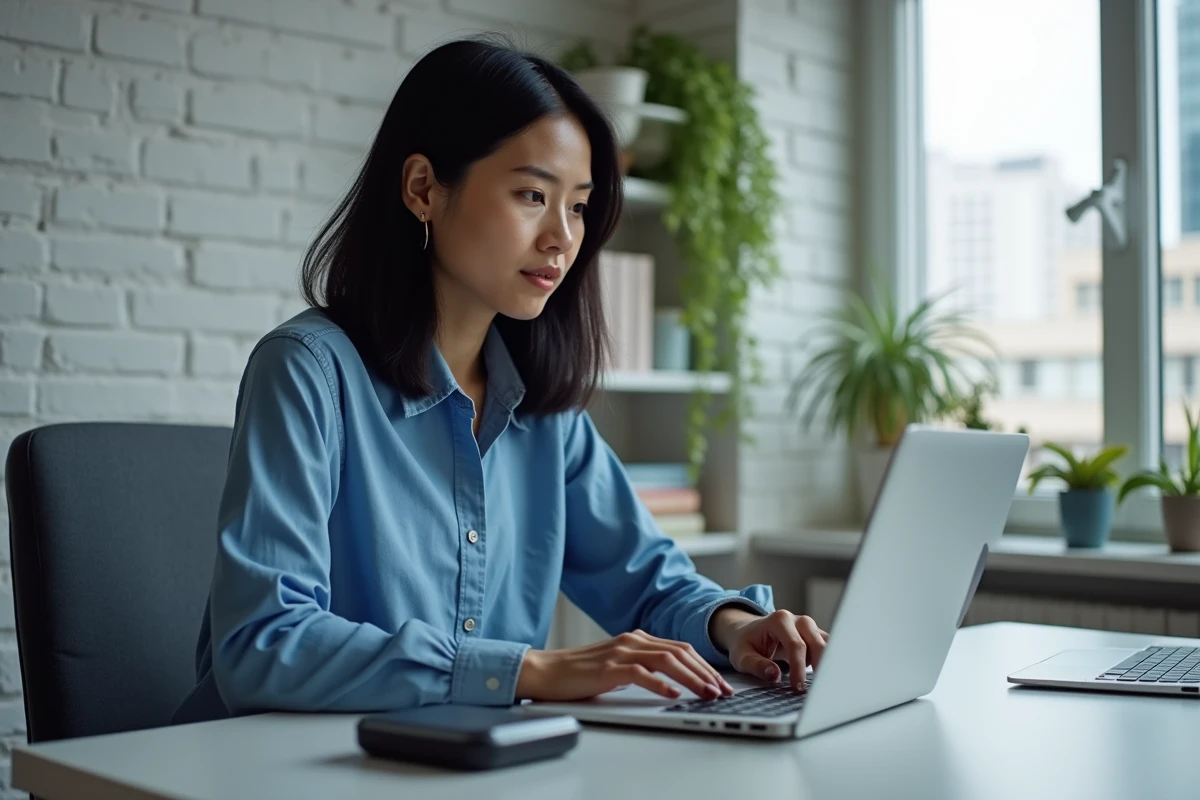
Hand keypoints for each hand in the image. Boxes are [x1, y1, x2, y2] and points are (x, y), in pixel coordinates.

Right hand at [515, 630, 735, 701]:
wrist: (545, 671)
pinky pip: (641, 673)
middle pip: (680, 652)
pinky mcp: (609, 667)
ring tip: (707, 693)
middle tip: (723, 690)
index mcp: (636, 638)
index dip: (704, 665)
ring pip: (667, 660)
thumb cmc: (579, 673)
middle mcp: (632, 640)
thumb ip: (641, 667)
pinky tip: (674, 695)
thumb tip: (670, 683)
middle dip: (706, 672)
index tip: (720, 682)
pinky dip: (661, 685)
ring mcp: (621, 652)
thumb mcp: (617, 667)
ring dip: (692, 678)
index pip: (680, 648)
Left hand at [710, 608, 828, 691]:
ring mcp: (809, 627)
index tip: (797, 687)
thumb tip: (774, 675)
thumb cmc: (745, 644)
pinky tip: (824, 680)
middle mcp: (798, 620)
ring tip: (824, 686)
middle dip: (819, 667)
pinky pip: (828, 649)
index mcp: (779, 620)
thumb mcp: (742, 656)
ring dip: (827, 664)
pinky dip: (828, 663)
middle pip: (817, 643)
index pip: (795, 645)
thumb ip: (756, 665)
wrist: (747, 632)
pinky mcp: (815, 636)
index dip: (798, 668)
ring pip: (827, 645)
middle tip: (816, 690)